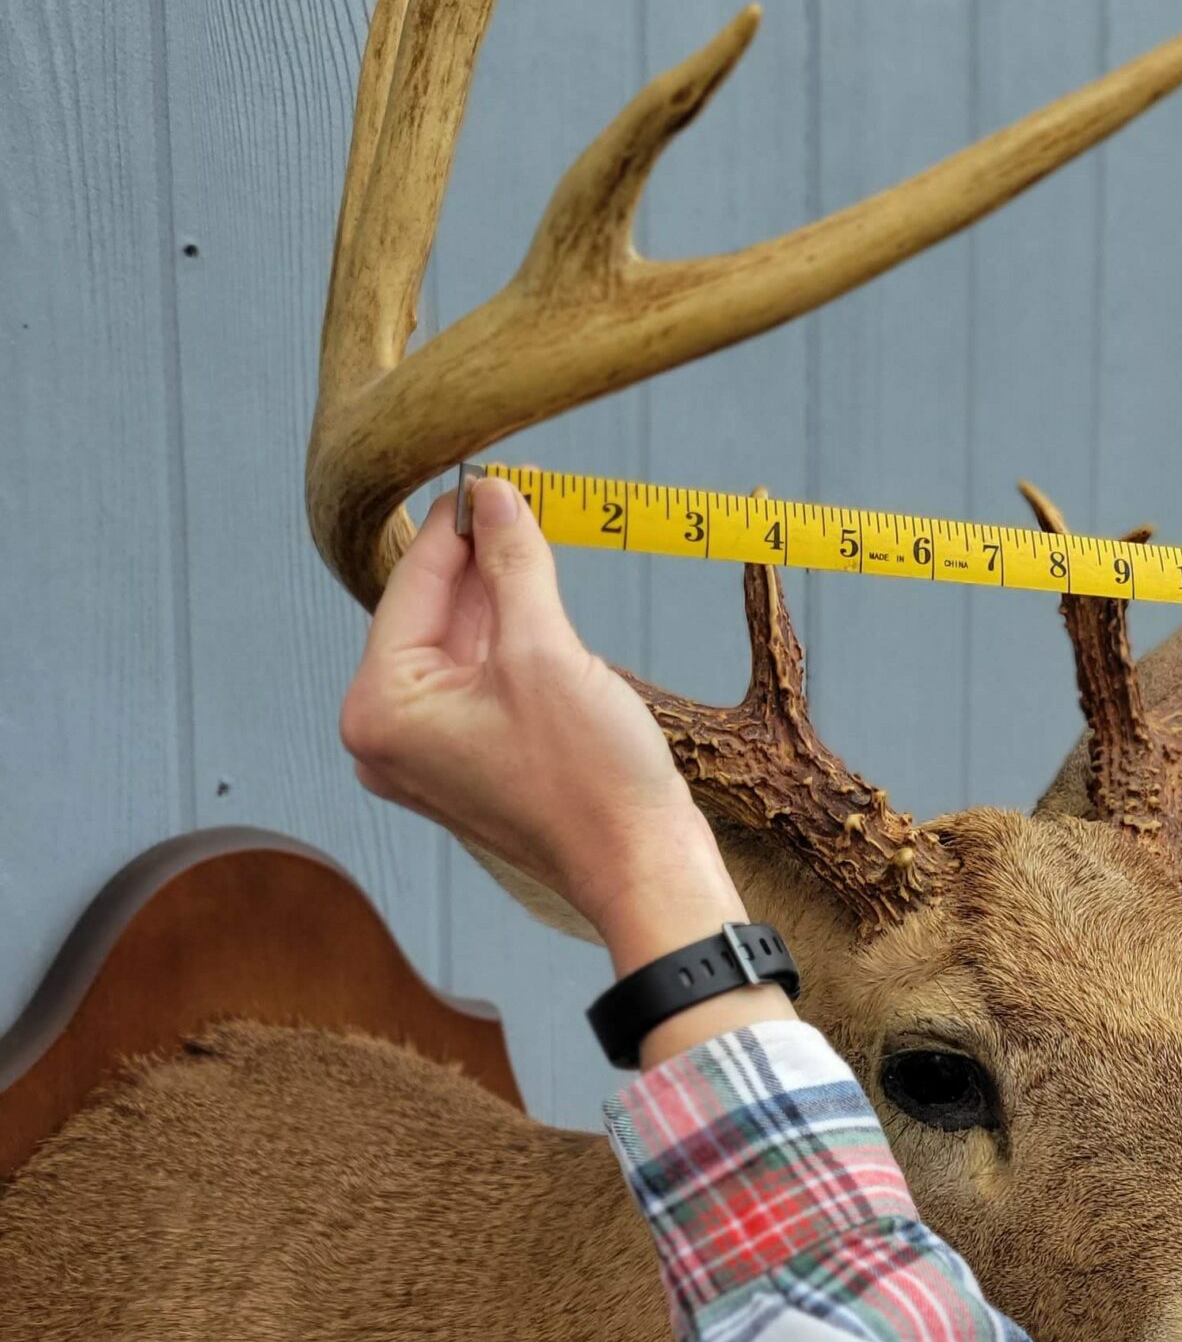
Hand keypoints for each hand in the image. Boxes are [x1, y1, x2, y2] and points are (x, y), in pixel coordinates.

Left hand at [339, 475, 739, 958]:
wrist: (642, 866)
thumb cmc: (591, 781)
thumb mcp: (547, 651)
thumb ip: (513, 561)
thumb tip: (497, 496)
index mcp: (379, 710)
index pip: (411, 587)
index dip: (456, 525)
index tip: (487, 474)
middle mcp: (386, 737)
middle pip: (430, 616)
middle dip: (477, 560)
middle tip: (518, 499)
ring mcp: (425, 756)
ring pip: (457, 647)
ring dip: (498, 598)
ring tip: (534, 540)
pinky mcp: (467, 764)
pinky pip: (477, 682)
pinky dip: (509, 643)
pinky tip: (540, 602)